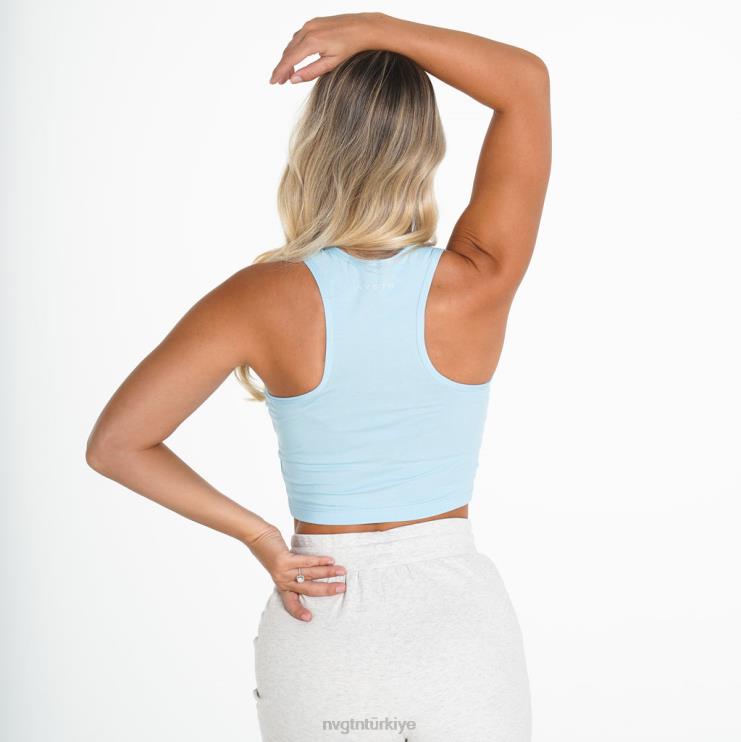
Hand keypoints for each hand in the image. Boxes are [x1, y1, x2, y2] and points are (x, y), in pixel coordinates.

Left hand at [246, 525, 346, 621]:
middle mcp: (282, 581)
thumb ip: (295, 572)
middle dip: (327, 590)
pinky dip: (319, 561)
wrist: (256, 536)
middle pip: (308, 589)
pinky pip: (306, 562)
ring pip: (310, 574)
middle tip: (342, 589)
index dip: (298, 611)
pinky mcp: (284, 560)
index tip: (309, 619)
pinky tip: (330, 560)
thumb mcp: (282, 567)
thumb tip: (317, 572)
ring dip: (328, 573)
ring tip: (342, 571)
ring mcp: (283, 571)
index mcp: (282, 585)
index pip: (290, 603)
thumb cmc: (273, 551)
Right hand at [269, 12, 384, 84]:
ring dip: (288, 58)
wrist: (362, 27)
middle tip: (279, 82)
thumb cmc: (350, 47)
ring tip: (288, 74)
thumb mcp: (331, 64)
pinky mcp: (313, 22)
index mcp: (312, 42)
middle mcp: (308, 30)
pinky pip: (298, 37)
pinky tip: (296, 58)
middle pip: (288, 52)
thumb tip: (293, 80)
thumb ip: (311, 72)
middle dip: (282, 68)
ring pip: (292, 44)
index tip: (273, 82)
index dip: (280, 72)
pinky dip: (294, 49)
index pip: (289, 60)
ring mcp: (310, 24)